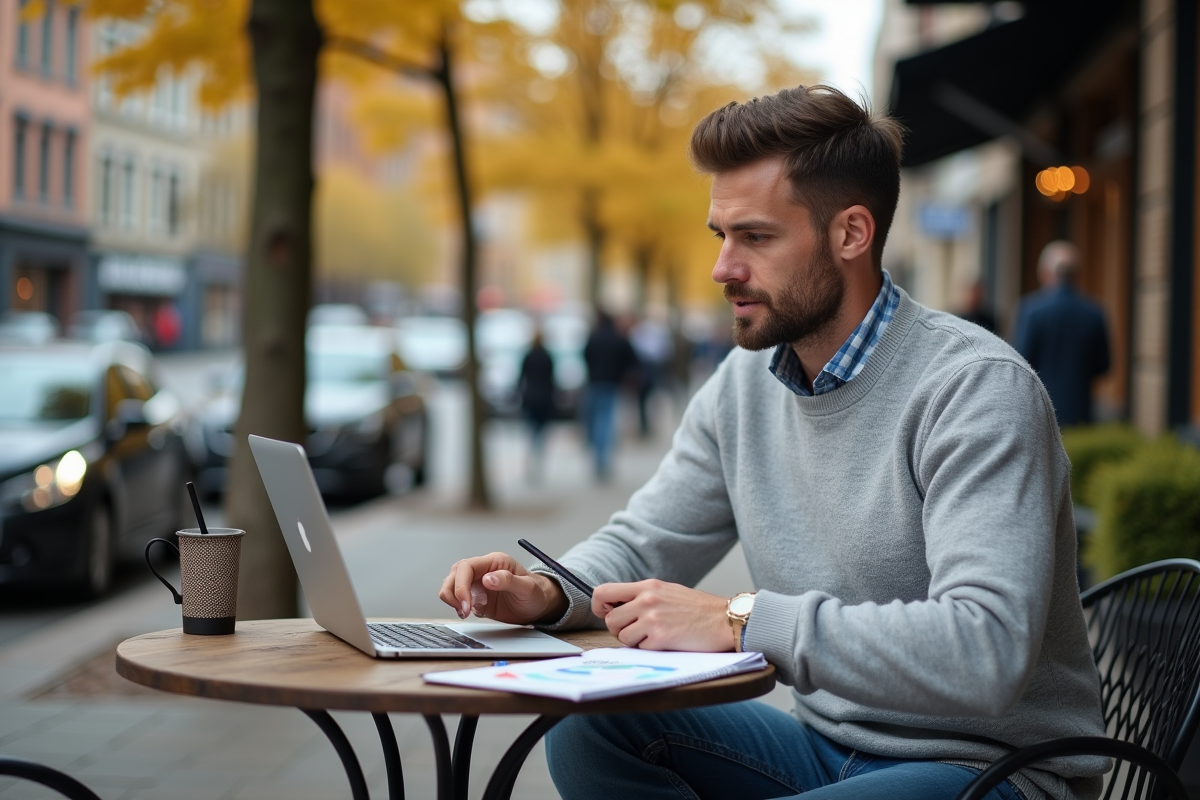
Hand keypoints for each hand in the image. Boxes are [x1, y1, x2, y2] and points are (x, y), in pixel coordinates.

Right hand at [439, 552, 567, 624]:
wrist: (540, 605)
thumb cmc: (537, 592)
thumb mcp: (528, 587)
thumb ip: (508, 581)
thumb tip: (488, 579)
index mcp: (494, 562)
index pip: (467, 567)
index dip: (461, 585)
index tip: (466, 604)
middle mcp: (483, 571)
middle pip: (454, 575)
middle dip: (453, 592)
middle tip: (464, 611)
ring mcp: (477, 584)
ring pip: (452, 585)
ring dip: (452, 599)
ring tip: (465, 613)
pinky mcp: (476, 597)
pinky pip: (458, 599)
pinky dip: (457, 606)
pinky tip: (469, 613)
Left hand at [593, 580, 732, 651]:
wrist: (724, 620)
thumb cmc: (698, 608)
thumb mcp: (667, 591)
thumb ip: (642, 596)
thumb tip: (615, 607)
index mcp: (647, 586)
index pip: (603, 592)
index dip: (599, 606)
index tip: (606, 614)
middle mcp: (646, 600)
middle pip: (610, 620)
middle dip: (620, 630)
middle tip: (637, 630)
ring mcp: (652, 618)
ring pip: (622, 637)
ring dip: (635, 641)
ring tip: (655, 635)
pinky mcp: (660, 637)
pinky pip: (640, 648)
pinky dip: (650, 649)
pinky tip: (667, 641)